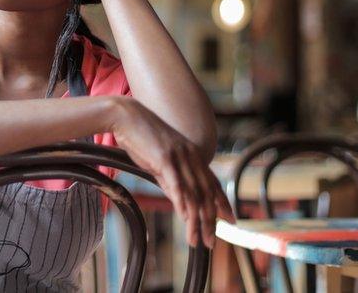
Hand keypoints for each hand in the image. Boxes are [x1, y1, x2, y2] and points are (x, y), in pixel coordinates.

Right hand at [109, 97, 234, 247]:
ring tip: (197, 240)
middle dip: (211, 220)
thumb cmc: (140, 136)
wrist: (126, 115)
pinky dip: (184, 204)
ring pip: (194, 194)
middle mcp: (191, 155)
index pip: (213, 183)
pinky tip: (187, 219)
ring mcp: (180, 157)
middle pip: (207, 194)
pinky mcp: (165, 158)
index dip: (223, 203)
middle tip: (212, 241)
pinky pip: (178, 185)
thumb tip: (177, 199)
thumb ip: (171, 178)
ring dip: (197, 221)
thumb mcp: (160, 159)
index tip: (231, 220)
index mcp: (193, 154)